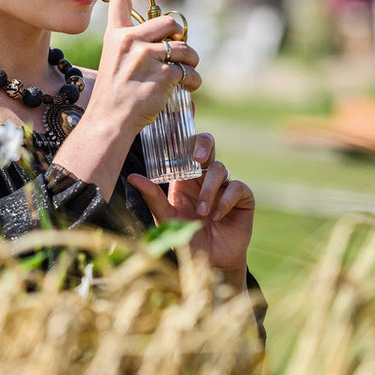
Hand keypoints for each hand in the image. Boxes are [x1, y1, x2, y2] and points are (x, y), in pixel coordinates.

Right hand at [86, 0, 201, 137]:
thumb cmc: (112, 95)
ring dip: (191, 60)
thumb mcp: (113, 60)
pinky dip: (193, 80)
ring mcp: (147, 57)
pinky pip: (188, 71)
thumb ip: (131, 44)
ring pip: (183, 48)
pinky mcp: (163, 75)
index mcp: (115, 35)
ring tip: (188, 71)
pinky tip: (189, 86)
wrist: (109, 121)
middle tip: (180, 50)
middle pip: (168, 22)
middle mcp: (130, 41)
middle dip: (179, 36)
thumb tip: (166, 36)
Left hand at [127, 133, 254, 288]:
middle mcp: (204, 178)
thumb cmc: (185, 241)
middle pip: (207, 146)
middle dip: (203, 146)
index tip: (186, 108)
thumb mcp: (166, 219)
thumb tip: (133, 176)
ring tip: (201, 213)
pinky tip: (217, 215)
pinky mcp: (242, 199)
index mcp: (184, 178)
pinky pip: (237, 187)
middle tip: (196, 159)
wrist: (210, 265)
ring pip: (219, 169)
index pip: (185, 148)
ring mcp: (224, 187)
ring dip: (209, 190)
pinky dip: (225, 199)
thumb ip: (153, 198)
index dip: (187, 128)